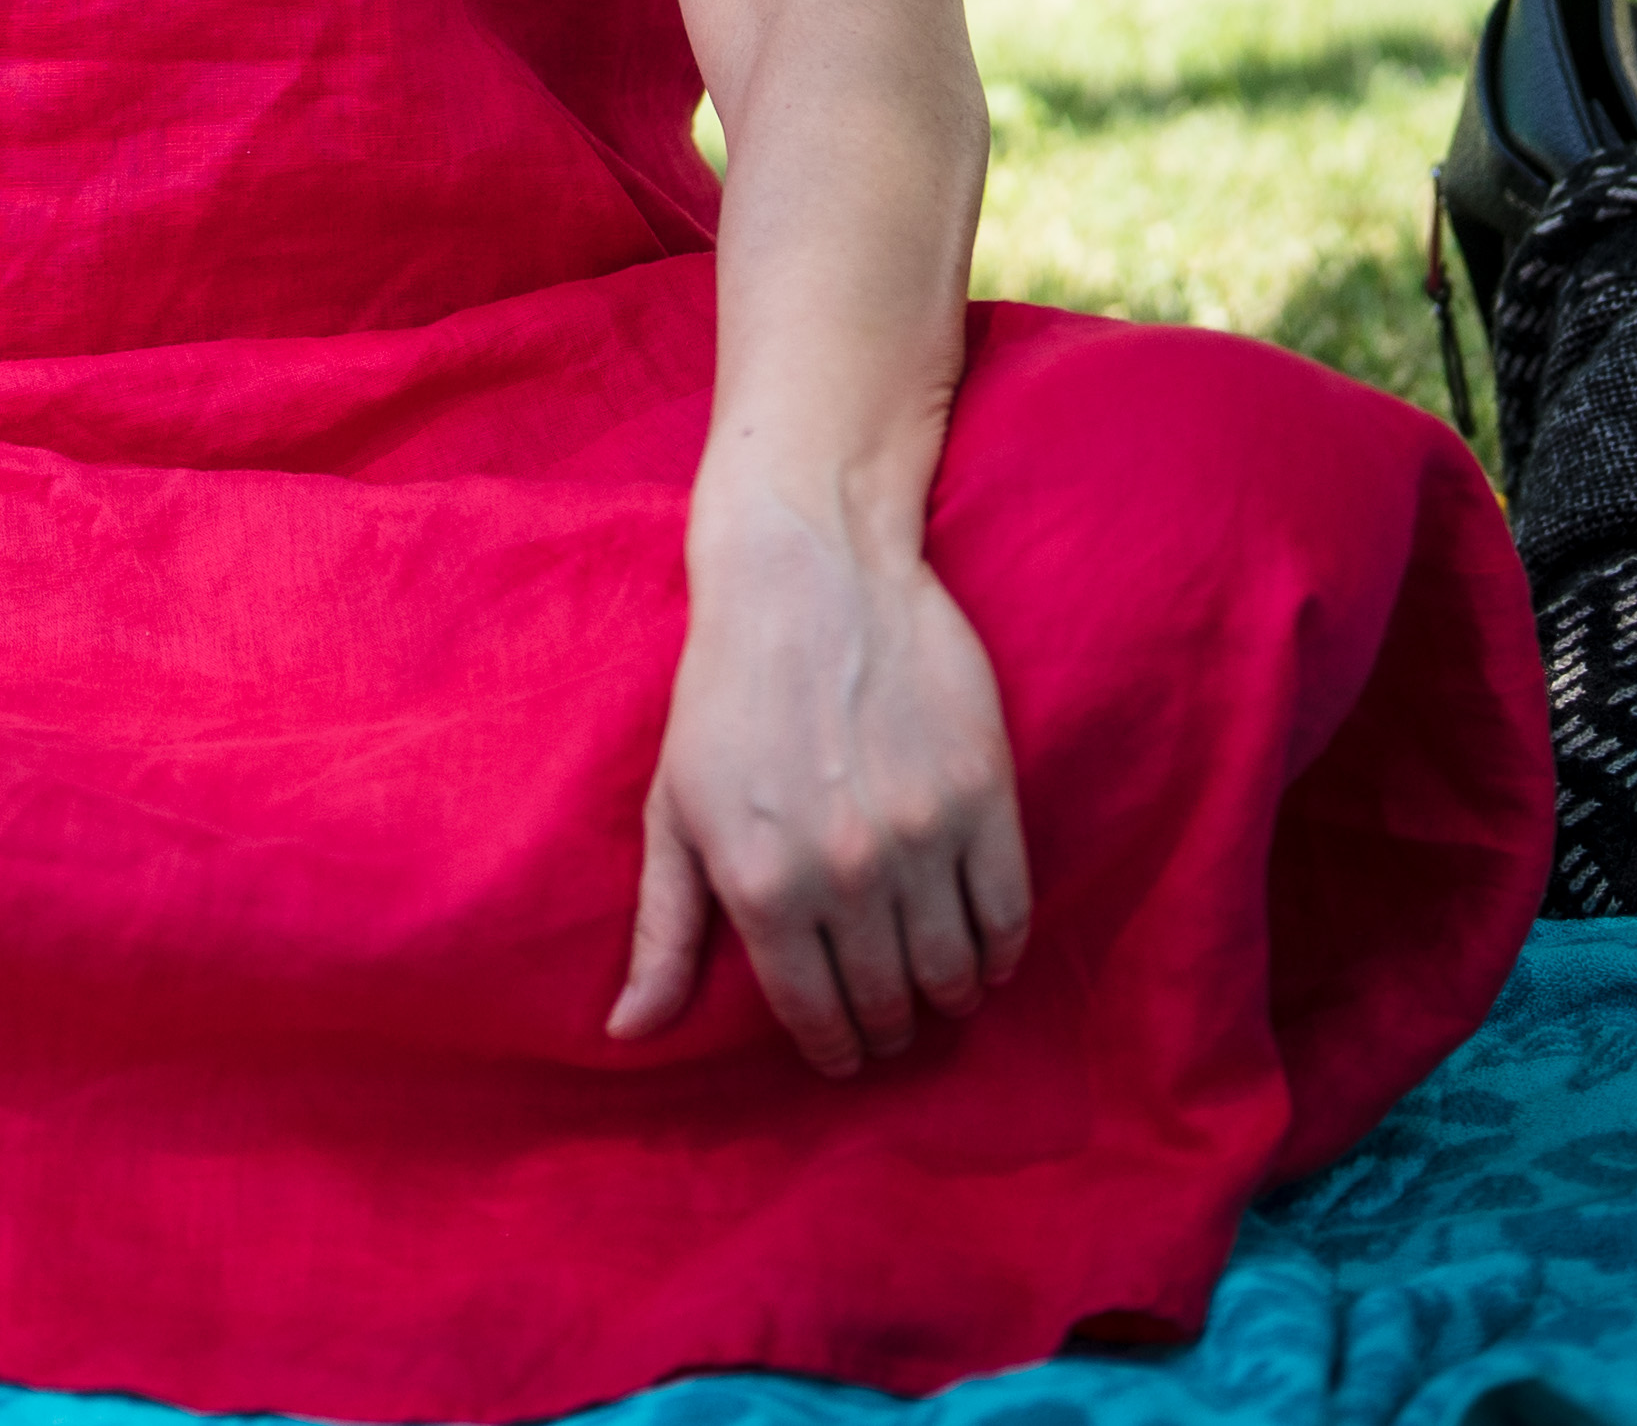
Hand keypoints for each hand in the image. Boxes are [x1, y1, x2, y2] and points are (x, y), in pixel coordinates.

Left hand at [606, 493, 1031, 1075]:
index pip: (811, 1014)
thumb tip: (628, 1030)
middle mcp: (842, 873)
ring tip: (937, 999)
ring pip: (952, 972)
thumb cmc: (724, 694)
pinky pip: (1008, 915)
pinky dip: (1000, 955)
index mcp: (758, 884)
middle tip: (889, 1032)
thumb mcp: (674, 810)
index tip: (842, 1057)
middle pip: (887, 1002)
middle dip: (887, 1032)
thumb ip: (663, 929)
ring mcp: (921, 836)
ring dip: (946, 1002)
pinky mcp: (985, 797)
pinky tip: (983, 960)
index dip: (832, 1049)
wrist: (807, 579)